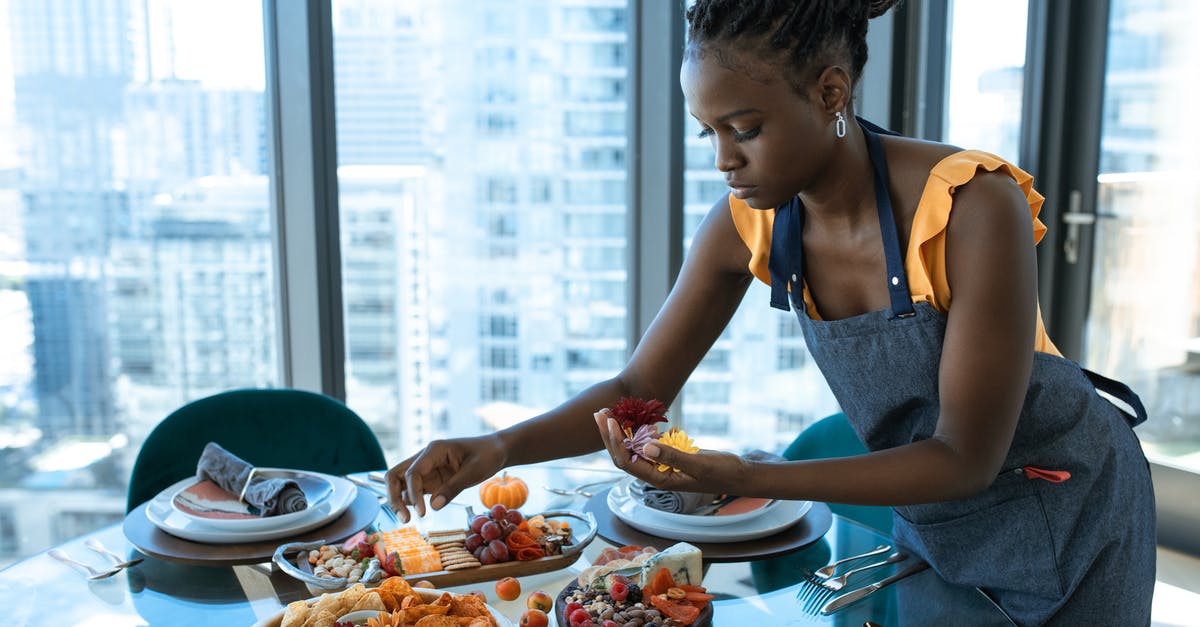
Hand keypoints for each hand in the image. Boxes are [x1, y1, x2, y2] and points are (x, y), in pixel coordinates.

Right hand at [386, 435, 505, 521]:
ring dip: (399, 501)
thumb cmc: (487, 455)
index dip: (413, 494)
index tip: (422, 513)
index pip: (413, 473)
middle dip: (394, 497)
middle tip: (404, 518)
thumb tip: (433, 507)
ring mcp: (426, 470)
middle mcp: (425, 459)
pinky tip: (418, 513)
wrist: (496, 451)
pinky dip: (411, 502)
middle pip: (395, 475)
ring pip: (400, 484)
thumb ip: (453, 488)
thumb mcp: (474, 471)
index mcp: (434, 450)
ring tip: (408, 520)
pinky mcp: (431, 480)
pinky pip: (413, 491)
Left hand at [593, 411, 748, 494]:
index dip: (615, 442)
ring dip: (618, 432)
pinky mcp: (668, 457)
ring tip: (608, 412)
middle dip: (609, 435)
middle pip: (624, 455)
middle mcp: (656, 474)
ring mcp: (661, 466)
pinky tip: (631, 419)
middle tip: (599, 412)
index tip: (611, 420)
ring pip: (632, 450)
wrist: (739, 475)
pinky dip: (636, 432)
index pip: (628, 462)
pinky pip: (646, 445)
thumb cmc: (723, 472)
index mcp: (660, 479)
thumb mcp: (699, 464)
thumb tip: (645, 447)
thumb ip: (673, 457)